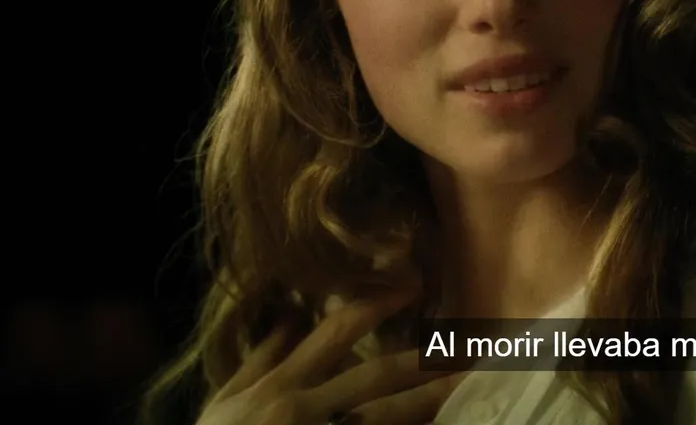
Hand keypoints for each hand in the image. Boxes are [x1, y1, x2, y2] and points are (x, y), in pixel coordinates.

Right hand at [196, 290, 468, 424]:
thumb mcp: (224, 405)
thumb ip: (260, 361)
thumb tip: (290, 316)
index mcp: (281, 387)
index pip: (337, 332)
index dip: (378, 303)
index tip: (414, 285)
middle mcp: (305, 410)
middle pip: (377, 376)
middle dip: (424, 359)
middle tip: (470, 343)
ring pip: (386, 416)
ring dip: (431, 401)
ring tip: (470, 385)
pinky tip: (442, 423)